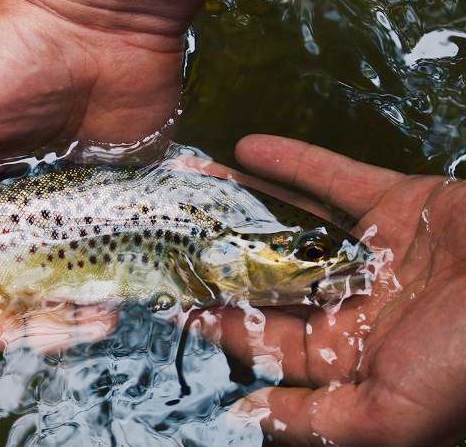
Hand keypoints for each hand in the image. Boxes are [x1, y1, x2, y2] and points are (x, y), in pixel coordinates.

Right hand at [0, 0, 198, 364]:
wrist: (100, 25)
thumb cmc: (5, 59)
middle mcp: (0, 218)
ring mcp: (54, 221)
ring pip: (46, 296)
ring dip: (47, 326)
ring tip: (57, 330)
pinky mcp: (104, 217)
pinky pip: (101, 275)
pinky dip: (99, 302)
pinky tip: (99, 312)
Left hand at [202, 135, 465, 445]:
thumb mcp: (395, 412)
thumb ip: (319, 420)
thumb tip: (248, 417)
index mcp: (351, 353)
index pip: (267, 340)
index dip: (218, 323)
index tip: (173, 302)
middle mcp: (357, 302)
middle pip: (272, 278)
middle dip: (222, 260)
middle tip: (169, 239)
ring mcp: (375, 250)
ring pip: (293, 224)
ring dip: (242, 205)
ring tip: (192, 188)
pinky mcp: (399, 204)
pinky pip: (333, 180)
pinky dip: (292, 163)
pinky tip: (245, 148)